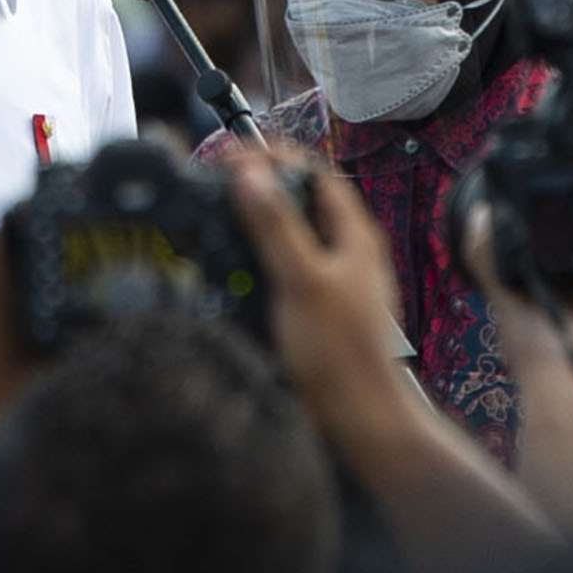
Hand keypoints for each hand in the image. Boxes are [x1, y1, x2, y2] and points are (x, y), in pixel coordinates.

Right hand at [216, 144, 410, 419]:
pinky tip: (234, 268)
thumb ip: (276, 226)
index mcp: (353, 234)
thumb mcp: (301, 280)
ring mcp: (332, 279)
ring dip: (256, 221)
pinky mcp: (316, 306)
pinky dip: (257, 258)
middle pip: (300, 199)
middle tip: (216, 182)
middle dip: (259, 185)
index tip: (230, 156)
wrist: (356, 416)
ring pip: (290, 233)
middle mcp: (345, 250)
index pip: (313, 171)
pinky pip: (284, 267)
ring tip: (218, 216)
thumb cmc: (340, 353)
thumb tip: (250, 176)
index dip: (273, 156)